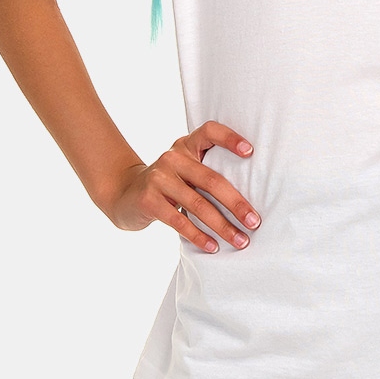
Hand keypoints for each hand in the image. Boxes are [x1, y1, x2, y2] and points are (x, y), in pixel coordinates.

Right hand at [102, 121, 260, 252]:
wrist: (124, 195)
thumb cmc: (168, 184)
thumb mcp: (184, 170)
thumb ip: (207, 173)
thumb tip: (248, 202)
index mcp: (186, 145)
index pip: (209, 131)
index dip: (230, 138)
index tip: (251, 152)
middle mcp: (173, 158)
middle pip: (211, 180)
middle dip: (237, 204)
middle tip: (254, 222)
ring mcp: (158, 178)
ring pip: (198, 204)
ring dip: (223, 226)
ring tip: (240, 240)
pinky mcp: (148, 200)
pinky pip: (179, 221)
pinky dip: (199, 236)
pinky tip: (213, 247)